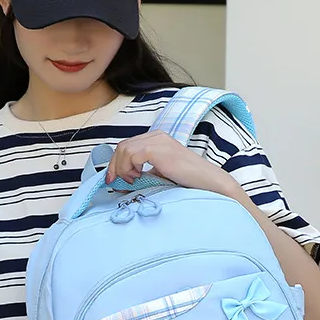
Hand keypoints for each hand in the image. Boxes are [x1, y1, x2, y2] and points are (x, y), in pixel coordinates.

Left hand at [105, 131, 235, 195]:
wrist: (207, 181)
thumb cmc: (187, 181)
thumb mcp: (160, 175)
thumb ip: (143, 174)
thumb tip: (121, 183)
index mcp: (156, 139)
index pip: (126, 146)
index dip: (115, 163)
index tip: (113, 180)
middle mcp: (156, 135)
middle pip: (122, 146)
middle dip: (114, 166)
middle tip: (116, 183)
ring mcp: (157, 140)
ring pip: (124, 149)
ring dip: (122, 168)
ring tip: (133, 181)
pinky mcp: (157, 149)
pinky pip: (131, 155)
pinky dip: (129, 168)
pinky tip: (138, 178)